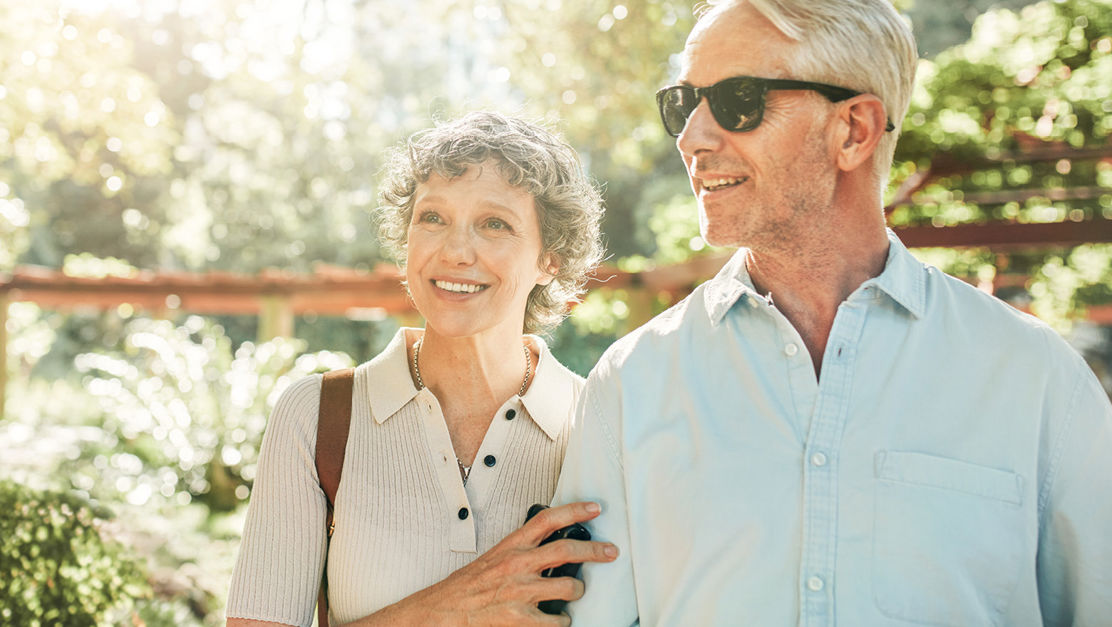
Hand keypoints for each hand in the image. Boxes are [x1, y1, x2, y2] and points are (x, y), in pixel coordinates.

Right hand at [363, 501, 617, 626]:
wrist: (440, 615)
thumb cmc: (464, 591)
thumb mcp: (491, 561)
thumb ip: (519, 555)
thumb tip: (550, 556)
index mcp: (510, 547)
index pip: (547, 520)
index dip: (574, 511)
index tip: (594, 508)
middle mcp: (518, 566)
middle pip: (567, 551)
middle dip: (595, 552)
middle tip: (611, 552)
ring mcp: (521, 593)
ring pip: (570, 589)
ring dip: (575, 595)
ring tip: (570, 597)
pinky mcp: (522, 620)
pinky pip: (559, 622)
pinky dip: (561, 623)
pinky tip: (554, 621)